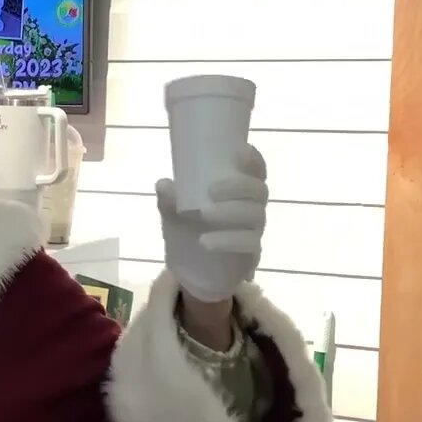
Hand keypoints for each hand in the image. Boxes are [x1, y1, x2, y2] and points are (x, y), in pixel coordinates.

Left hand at [156, 144, 267, 304]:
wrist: (192, 270)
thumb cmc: (189, 230)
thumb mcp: (173, 214)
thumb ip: (169, 200)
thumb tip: (163, 184)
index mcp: (239, 189)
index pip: (256, 170)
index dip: (252, 159)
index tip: (240, 151)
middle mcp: (252, 206)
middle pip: (258, 191)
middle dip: (238, 186)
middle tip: (211, 190)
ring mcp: (254, 230)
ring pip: (254, 215)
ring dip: (230, 212)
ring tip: (204, 213)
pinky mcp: (252, 253)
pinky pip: (248, 244)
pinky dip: (227, 240)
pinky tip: (206, 241)